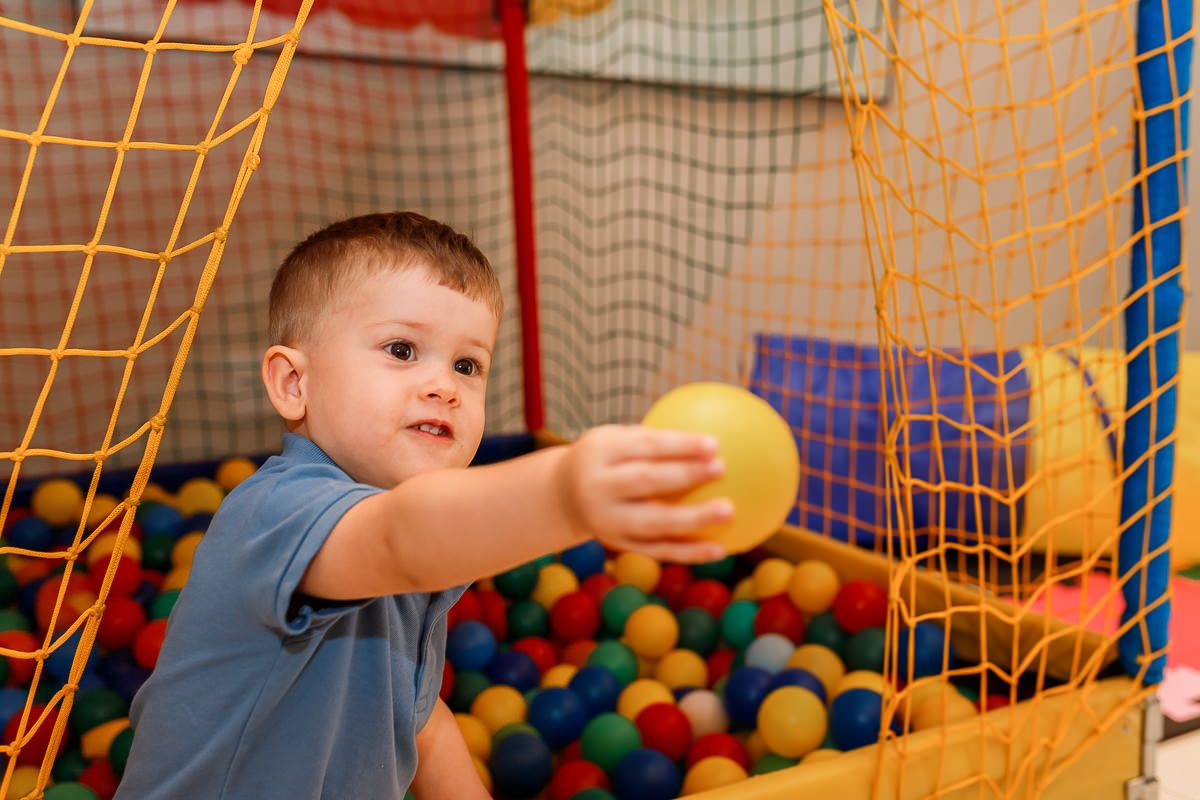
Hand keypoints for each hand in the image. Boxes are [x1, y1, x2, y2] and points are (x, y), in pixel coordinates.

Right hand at [555, 425, 732, 562]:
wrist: (563, 493)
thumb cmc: (608, 457)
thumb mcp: (618, 438)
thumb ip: (656, 438)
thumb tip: (714, 435)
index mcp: (600, 452)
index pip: (643, 447)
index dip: (678, 445)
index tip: (714, 444)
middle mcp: (599, 487)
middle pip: (644, 481)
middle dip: (684, 475)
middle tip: (721, 469)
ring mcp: (607, 520)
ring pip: (653, 522)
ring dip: (693, 519)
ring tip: (729, 512)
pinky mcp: (618, 544)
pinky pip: (657, 550)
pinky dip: (689, 552)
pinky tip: (719, 550)